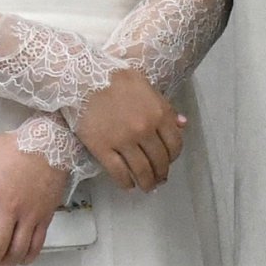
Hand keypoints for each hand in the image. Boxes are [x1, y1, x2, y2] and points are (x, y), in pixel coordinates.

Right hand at [76, 66, 187, 192]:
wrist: (81, 78)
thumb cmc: (114, 78)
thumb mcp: (146, 86)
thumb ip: (165, 107)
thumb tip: (183, 124)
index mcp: (158, 114)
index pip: (174, 145)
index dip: (173, 157)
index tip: (168, 162)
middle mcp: (144, 130)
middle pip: (159, 161)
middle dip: (161, 174)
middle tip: (159, 180)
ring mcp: (123, 141)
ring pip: (141, 170)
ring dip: (147, 183)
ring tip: (147, 187)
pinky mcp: (102, 148)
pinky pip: (118, 172)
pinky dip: (126, 182)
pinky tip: (128, 185)